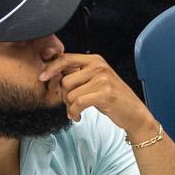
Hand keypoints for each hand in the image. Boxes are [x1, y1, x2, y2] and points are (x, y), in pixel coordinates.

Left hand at [38, 52, 156, 138]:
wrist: (133, 113)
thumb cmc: (112, 98)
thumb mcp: (95, 81)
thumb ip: (78, 74)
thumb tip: (52, 73)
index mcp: (95, 60)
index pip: (66, 58)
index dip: (51, 67)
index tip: (42, 77)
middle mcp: (99, 66)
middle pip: (65, 80)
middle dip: (64, 96)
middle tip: (70, 105)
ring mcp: (103, 79)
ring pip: (71, 94)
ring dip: (70, 107)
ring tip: (77, 111)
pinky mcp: (105, 94)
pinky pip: (78, 103)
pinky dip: (74, 112)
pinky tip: (78, 116)